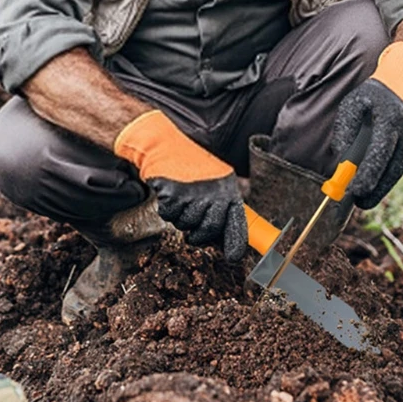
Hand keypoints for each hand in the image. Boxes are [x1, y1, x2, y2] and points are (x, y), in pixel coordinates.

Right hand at [114, 110, 246, 261]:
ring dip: (180, 217)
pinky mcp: (174, 194)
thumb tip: (224, 242)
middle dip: (198, 234)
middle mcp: (214, 193)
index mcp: (228, 190)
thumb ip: (220, 210)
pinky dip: (166, 207)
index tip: (233, 258)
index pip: (237, 223)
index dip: (236, 243)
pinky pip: (169, 214)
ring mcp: (194, 194)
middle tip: (192, 228)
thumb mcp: (213, 184)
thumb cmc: (190, 167)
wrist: (165, 143)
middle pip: (208, 231)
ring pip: (185, 224)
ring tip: (181, 198)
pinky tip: (169, 192)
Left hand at [330, 42, 402, 208]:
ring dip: (381, 184)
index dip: (368, 175)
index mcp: (391, 118)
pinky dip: (389, 171)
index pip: (380, 152)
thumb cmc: (370, 97)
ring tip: (363, 197)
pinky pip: (402, 165)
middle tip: (358, 204)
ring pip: (398, 171)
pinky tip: (379, 169)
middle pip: (392, 169)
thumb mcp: (351, 105)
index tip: (355, 192)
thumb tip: (341, 162)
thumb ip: (344, 131)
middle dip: (375, 190)